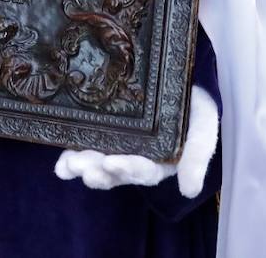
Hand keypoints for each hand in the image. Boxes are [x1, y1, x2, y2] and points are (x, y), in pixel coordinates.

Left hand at [54, 85, 218, 197]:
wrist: (184, 74)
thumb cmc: (196, 100)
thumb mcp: (204, 124)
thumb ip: (198, 155)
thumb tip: (190, 191)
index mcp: (162, 159)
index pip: (144, 170)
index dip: (129, 168)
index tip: (112, 163)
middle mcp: (138, 156)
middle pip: (116, 170)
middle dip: (98, 171)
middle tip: (84, 169)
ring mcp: (119, 145)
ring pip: (98, 162)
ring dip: (82, 167)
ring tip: (66, 168)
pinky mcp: (104, 130)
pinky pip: (86, 146)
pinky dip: (71, 156)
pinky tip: (60, 164)